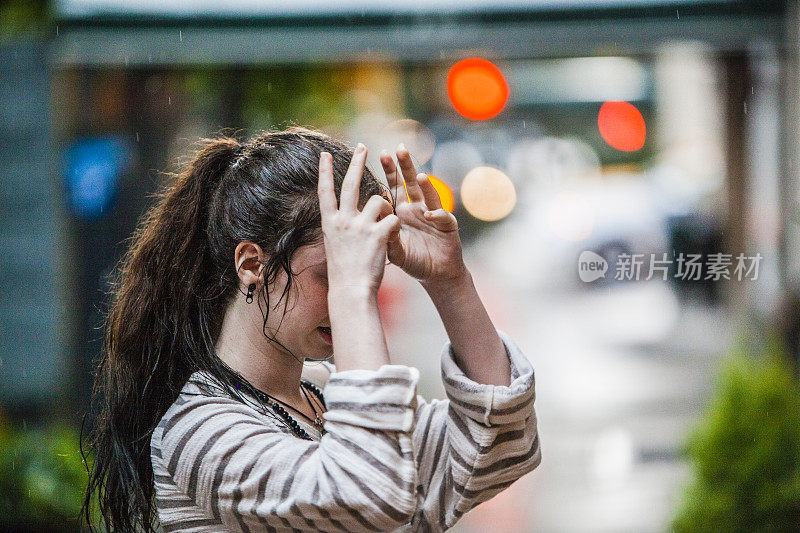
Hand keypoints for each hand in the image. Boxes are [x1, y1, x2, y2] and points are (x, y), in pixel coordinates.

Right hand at [318, 144, 399, 295]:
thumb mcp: (335, 245)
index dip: (324, 172)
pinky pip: (393, 220)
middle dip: (357, 163)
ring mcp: (359, 226)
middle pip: (350, 184)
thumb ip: (341, 227)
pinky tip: (391, 239)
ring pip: (379, 202)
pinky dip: (395, 227)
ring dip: (386, 210)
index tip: (324, 155)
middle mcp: (343, 221)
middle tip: (362, 147)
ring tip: (383, 227)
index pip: (325, 192)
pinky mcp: (377, 234)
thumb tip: (347, 214)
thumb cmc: (345, 273)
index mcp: (330, 223)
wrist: (351, 291)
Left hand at [379, 144, 466, 284]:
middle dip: (405, 166)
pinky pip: (442, 216)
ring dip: (425, 185)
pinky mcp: (447, 225)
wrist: (436, 274)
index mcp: (401, 211)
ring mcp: (433, 215)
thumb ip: (386, 238)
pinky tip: (428, 213)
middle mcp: (417, 208)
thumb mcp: (395, 252)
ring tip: (419, 175)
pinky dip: (436, 214)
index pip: (393, 187)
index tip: (381, 153)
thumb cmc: (413, 260)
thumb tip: (376, 222)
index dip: (389, 171)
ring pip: (429, 195)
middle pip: (410, 183)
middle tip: (399, 148)